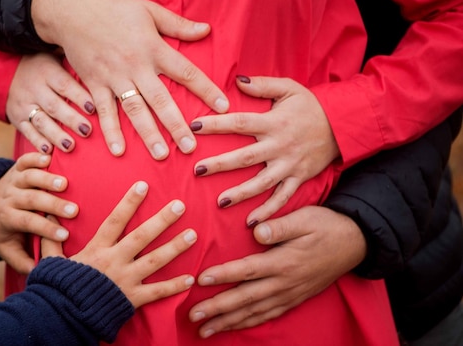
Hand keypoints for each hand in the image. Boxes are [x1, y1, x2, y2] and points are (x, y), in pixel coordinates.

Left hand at [0, 152, 78, 273]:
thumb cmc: (5, 230)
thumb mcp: (7, 248)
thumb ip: (22, 261)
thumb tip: (41, 272)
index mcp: (7, 218)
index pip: (26, 223)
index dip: (45, 229)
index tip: (65, 235)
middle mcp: (10, 197)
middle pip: (30, 199)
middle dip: (52, 205)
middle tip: (74, 210)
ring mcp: (13, 180)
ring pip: (28, 177)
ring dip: (46, 179)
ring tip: (65, 184)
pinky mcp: (17, 167)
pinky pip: (24, 159)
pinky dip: (36, 156)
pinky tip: (52, 156)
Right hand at [6, 53, 94, 153]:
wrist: (7, 71)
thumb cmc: (44, 67)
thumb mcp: (56, 58)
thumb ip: (74, 67)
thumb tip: (100, 74)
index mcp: (47, 72)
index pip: (65, 85)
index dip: (79, 97)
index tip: (94, 108)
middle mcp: (34, 88)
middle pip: (54, 105)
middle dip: (71, 120)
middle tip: (87, 131)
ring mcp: (24, 104)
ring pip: (40, 121)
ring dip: (56, 135)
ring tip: (70, 146)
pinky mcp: (17, 118)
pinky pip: (27, 131)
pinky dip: (37, 142)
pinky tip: (48, 151)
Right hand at [31, 0, 228, 159]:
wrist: (71, 8)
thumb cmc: (114, 7)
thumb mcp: (150, 10)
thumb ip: (178, 25)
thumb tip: (207, 30)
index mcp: (153, 47)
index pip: (185, 72)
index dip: (206, 89)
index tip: (223, 106)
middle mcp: (135, 65)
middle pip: (160, 99)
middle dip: (176, 125)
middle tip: (190, 148)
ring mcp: (113, 77)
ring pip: (134, 110)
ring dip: (148, 134)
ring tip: (161, 155)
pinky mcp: (94, 83)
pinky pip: (104, 111)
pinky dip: (110, 131)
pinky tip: (118, 151)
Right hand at [41, 181, 197, 307]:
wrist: (62, 317)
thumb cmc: (59, 287)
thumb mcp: (52, 260)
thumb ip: (52, 239)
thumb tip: (50, 215)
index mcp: (97, 249)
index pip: (115, 220)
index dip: (129, 202)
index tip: (143, 185)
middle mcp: (114, 261)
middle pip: (142, 236)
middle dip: (162, 219)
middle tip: (180, 205)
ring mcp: (125, 279)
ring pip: (155, 261)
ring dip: (175, 247)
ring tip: (193, 234)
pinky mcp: (132, 298)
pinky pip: (157, 292)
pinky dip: (174, 286)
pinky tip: (191, 278)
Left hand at [188, 206, 365, 337]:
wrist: (355, 243)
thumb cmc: (326, 226)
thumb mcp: (305, 218)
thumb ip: (280, 226)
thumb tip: (257, 231)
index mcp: (284, 261)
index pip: (247, 270)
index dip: (223, 275)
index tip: (200, 279)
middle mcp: (285, 283)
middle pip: (245, 299)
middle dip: (218, 309)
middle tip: (193, 315)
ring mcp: (290, 294)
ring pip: (254, 312)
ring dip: (229, 322)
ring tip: (206, 330)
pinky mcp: (295, 299)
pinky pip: (268, 315)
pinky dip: (249, 323)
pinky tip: (235, 326)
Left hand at [191, 76, 339, 223]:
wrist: (343, 125)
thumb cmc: (311, 105)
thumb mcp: (289, 88)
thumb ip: (263, 85)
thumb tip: (237, 80)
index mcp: (274, 122)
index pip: (240, 122)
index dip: (216, 124)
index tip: (194, 126)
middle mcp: (279, 145)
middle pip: (246, 157)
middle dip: (220, 164)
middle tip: (198, 170)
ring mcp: (289, 164)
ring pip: (262, 182)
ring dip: (241, 193)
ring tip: (220, 202)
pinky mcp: (298, 178)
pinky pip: (282, 198)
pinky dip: (268, 211)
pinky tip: (251, 222)